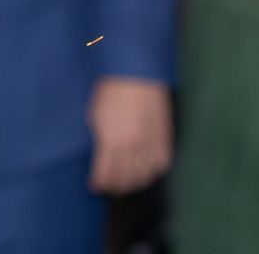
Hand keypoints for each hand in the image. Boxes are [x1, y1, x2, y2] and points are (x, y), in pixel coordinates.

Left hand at [87, 76, 172, 194]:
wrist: (136, 72)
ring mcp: (150, 143)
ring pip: (144, 177)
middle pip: (124, 180)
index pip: (104, 175)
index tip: (94, 185)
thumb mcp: (93, 114)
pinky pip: (161, 165)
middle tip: (109, 186)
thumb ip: (98, 138)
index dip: (98, 184)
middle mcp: (132, 146)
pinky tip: (145, 169)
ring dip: (133, 182)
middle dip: (114, 186)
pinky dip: (152, 171)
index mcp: (110, 141)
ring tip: (126, 181)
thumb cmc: (109, 90)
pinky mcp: (165, 137)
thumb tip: (99, 155)